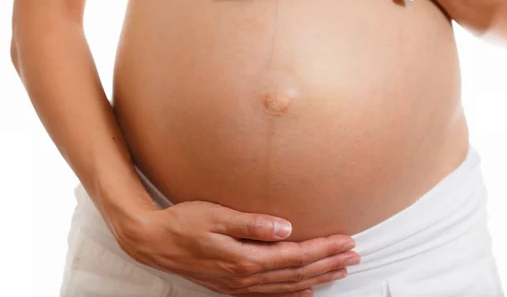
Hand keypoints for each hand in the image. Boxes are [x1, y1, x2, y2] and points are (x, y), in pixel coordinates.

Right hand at [113, 200, 359, 295]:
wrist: (153, 242)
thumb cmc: (183, 224)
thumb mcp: (216, 216)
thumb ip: (253, 224)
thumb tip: (286, 227)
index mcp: (245, 258)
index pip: (295, 255)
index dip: (323, 248)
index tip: (346, 241)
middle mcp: (246, 276)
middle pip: (298, 272)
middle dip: (329, 263)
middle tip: (354, 255)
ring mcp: (239, 285)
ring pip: (288, 285)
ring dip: (317, 277)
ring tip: (340, 270)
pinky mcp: (232, 285)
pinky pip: (271, 294)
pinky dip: (293, 292)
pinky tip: (306, 290)